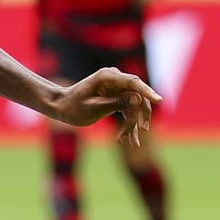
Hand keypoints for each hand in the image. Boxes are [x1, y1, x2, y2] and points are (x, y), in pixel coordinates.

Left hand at [43, 67, 160, 144]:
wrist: (60, 107)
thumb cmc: (73, 107)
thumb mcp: (94, 108)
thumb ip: (116, 103)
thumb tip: (138, 99)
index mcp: (107, 77)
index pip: (133, 83)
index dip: (148, 92)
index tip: (159, 101)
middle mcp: (115, 79)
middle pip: (138, 95)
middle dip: (140, 114)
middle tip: (141, 131)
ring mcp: (117, 87)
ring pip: (136, 105)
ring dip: (134, 123)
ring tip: (131, 142)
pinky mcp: (117, 96)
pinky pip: (129, 108)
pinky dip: (129, 123)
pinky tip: (126, 139)